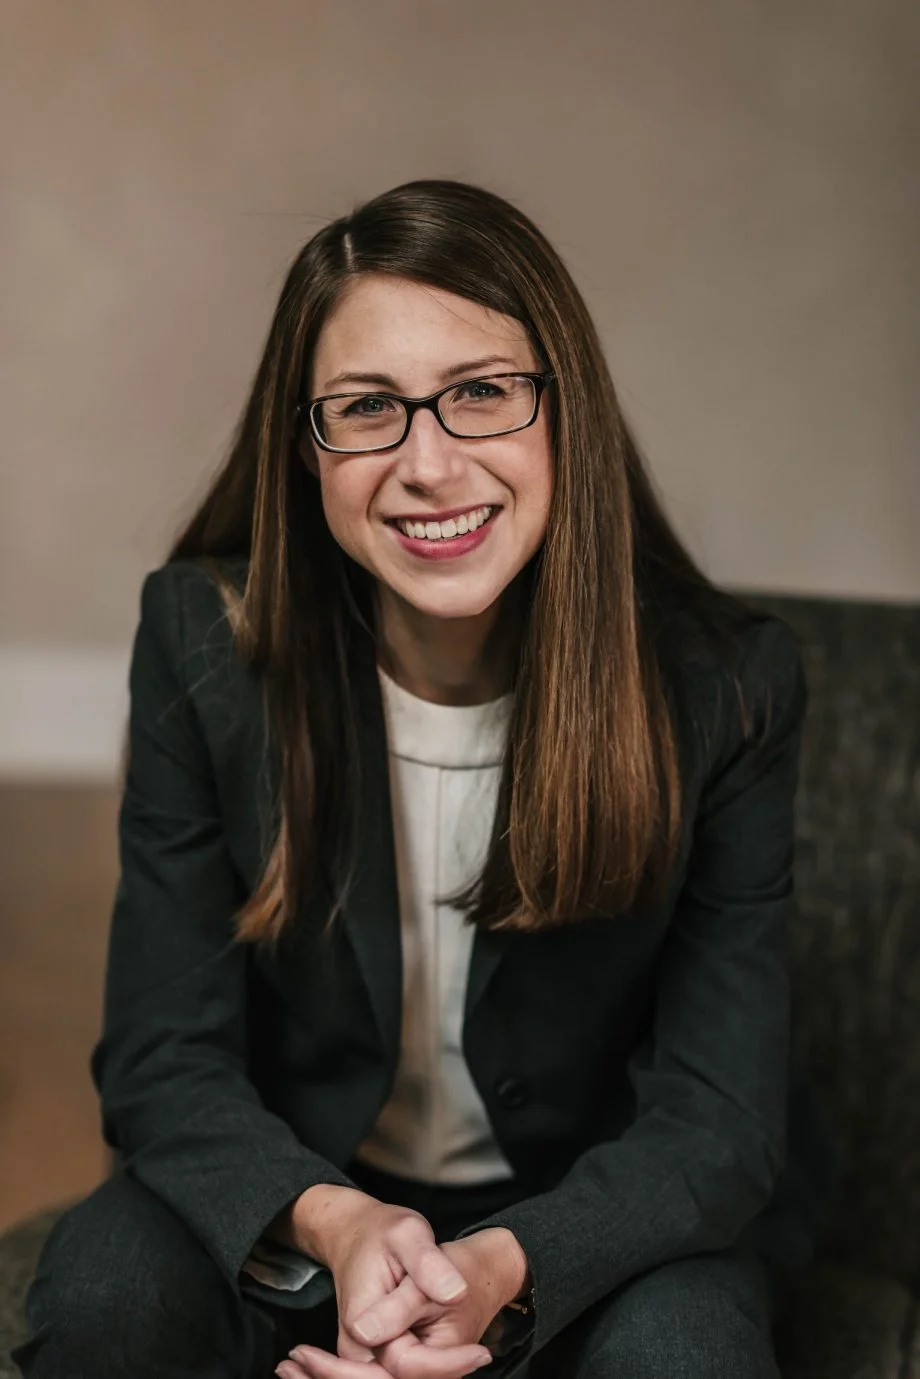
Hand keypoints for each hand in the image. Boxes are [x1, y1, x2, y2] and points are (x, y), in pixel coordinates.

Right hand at [280, 1188, 493, 1378]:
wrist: (357, 1235)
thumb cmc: (381, 1233)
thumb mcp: (409, 1233)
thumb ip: (428, 1264)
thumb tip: (453, 1293)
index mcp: (360, 1322)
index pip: (405, 1363)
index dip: (447, 1362)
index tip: (480, 1351)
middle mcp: (356, 1349)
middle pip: (402, 1378)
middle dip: (444, 1369)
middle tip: (479, 1354)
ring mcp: (363, 1356)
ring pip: (404, 1378)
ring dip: (438, 1370)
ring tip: (470, 1351)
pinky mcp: (375, 1357)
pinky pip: (403, 1372)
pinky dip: (430, 1368)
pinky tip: (455, 1352)